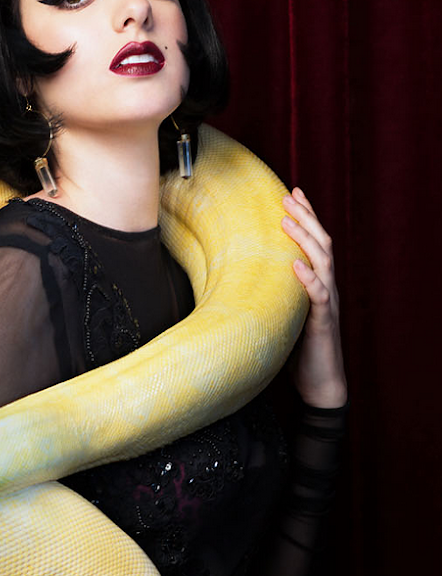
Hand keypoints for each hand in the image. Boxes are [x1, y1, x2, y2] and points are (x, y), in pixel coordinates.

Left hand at [281, 188, 347, 407]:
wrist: (320, 382)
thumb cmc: (300, 347)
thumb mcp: (284, 310)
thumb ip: (276, 289)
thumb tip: (247, 271)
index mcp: (317, 282)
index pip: (314, 242)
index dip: (307, 216)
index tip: (292, 193)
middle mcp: (326, 287)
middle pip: (322, 243)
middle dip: (305, 217)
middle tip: (288, 196)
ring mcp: (327, 303)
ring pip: (323, 262)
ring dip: (305, 239)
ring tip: (287, 220)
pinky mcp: (323, 322)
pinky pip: (319, 296)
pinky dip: (308, 278)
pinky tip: (295, 265)